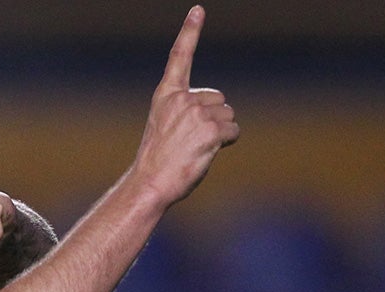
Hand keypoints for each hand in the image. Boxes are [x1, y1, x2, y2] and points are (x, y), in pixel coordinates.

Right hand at [129, 5, 238, 205]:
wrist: (150, 182)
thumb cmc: (158, 161)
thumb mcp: (165, 127)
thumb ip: (187, 113)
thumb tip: (221, 120)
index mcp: (166, 95)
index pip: (180, 57)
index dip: (190, 32)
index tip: (198, 10)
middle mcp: (182, 98)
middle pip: (219, 99)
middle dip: (214, 118)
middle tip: (191, 141)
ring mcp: (196, 113)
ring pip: (228, 116)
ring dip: (221, 133)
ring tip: (196, 149)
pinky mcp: (211, 130)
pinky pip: (234, 131)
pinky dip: (227, 143)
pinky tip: (206, 153)